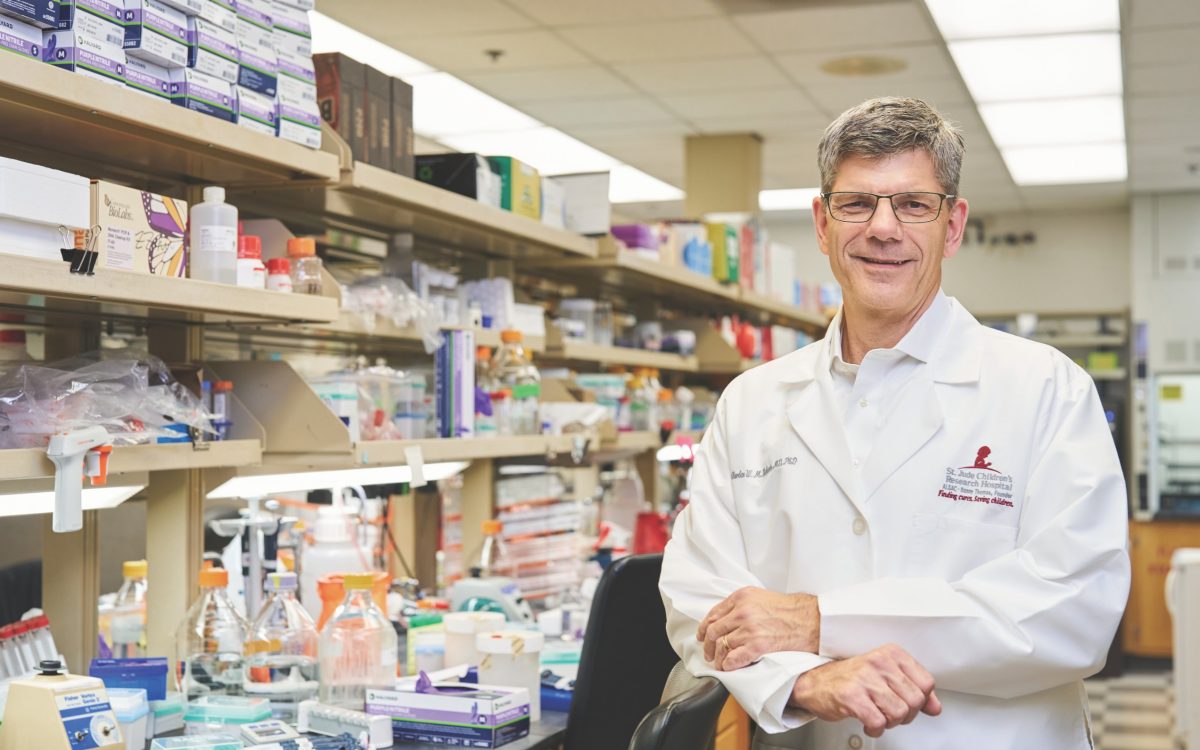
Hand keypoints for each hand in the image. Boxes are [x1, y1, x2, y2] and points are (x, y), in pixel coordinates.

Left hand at [696, 587, 818, 669]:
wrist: (812, 620)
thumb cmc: (791, 610)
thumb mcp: (761, 597)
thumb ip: (742, 605)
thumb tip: (727, 619)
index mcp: (741, 597)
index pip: (713, 614)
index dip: (704, 628)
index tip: (703, 636)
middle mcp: (742, 611)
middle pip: (713, 631)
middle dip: (708, 645)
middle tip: (708, 653)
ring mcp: (749, 629)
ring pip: (722, 646)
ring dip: (718, 658)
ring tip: (720, 664)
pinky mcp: (757, 645)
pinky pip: (734, 658)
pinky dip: (729, 665)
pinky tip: (729, 667)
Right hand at [790, 644, 941, 737]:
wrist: (816, 682)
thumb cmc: (851, 679)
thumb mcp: (886, 677)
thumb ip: (913, 689)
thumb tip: (935, 707)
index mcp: (891, 654)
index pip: (926, 682)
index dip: (921, 700)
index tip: (908, 702)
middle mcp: (879, 662)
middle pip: (915, 700)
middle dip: (906, 715)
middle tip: (892, 713)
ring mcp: (865, 678)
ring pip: (899, 713)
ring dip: (891, 723)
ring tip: (879, 716)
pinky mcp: (852, 696)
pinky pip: (879, 722)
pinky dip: (876, 729)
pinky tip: (868, 723)